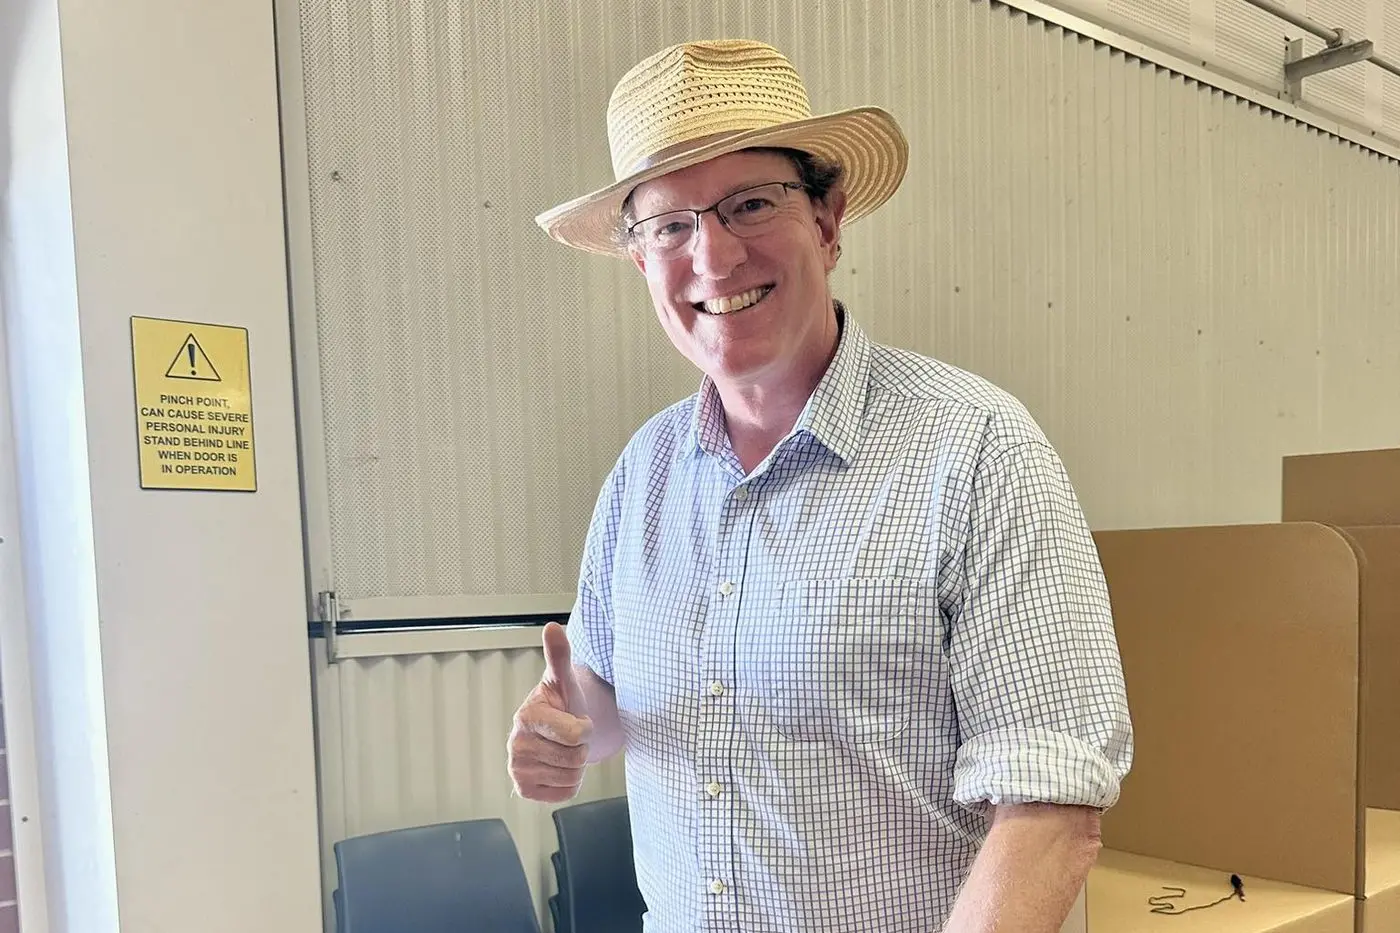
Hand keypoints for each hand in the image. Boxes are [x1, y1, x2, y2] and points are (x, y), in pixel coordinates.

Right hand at [507, 622, 592, 802]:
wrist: (559, 728)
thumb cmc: (564, 702)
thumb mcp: (566, 679)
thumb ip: (559, 655)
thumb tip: (553, 627)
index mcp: (526, 716)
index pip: (576, 734)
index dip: (585, 727)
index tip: (576, 718)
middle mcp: (515, 745)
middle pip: (575, 759)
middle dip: (580, 747)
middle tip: (570, 735)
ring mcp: (517, 770)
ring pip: (571, 778)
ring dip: (576, 765)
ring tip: (565, 748)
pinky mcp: (524, 790)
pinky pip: (564, 793)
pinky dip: (569, 783)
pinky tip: (559, 766)